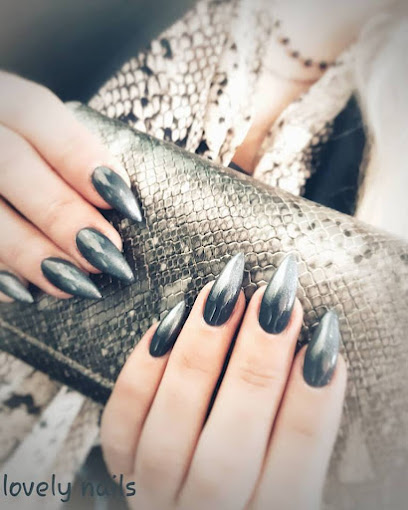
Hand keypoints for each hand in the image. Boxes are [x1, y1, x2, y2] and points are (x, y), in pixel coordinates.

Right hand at [0, 71, 141, 302]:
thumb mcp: (44, 145)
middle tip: (108, 255)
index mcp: (1, 101)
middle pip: (9, 163)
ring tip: (73, 283)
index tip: (123, 203)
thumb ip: (70, 166)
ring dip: (30, 251)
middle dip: (63, 214)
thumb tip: (122, 209)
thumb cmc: (29, 162)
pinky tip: (25, 291)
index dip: (80, 158)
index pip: (35, 112)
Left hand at [101, 254, 346, 509]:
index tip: (322, 338)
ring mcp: (158, 495)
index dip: (311, 399)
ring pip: (169, 434)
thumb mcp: (288, 471)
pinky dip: (142, 372)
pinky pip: (120, 425)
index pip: (296, 466)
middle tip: (271, 302)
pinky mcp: (123, 470)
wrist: (196, 509)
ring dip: (198, 354)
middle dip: (255, 365)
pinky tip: (168, 323)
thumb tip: (316, 351)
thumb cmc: (251, 482)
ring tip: (220, 297)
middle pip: (228, 451)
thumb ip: (295, 425)